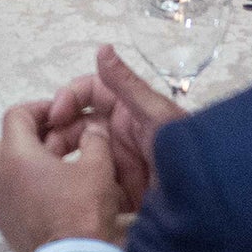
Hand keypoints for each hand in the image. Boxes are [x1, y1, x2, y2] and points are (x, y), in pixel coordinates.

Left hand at [0, 100, 124, 251]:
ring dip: (33, 161)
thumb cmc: (81, 212)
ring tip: (64, 166)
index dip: (40, 108)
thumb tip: (93, 129)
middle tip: (65, 139)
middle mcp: (0, 176)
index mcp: (16, 155)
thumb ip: (95, 140)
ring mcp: (0, 202)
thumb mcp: (98, 168)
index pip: (16, 115)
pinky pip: (13, 193)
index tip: (62, 114)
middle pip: (9, 141)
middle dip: (37, 135)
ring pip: (10, 169)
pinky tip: (56, 193)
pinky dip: (30, 185)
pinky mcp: (6, 223)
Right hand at [43, 45, 186, 209]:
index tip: (55, 115)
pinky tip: (70, 195)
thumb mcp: (156, 115)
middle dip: (59, 134)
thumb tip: (102, 48)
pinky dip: (80, 190)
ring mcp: (120, 163)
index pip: (89, 93)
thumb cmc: (185, 151)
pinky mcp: (122, 193)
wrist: (206, 203)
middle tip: (44, 152)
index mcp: (128, 109)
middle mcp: (121, 133)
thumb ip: (127, 84)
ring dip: (65, 162)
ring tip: (53, 175)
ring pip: (81, 156)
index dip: (69, 98)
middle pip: (79, 126)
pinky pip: (93, 187)